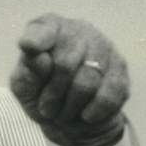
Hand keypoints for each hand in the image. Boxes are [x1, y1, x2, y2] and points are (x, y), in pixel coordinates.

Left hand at [8, 13, 128, 145]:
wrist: (69, 118)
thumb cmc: (40, 94)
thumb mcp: (25, 85)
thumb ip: (29, 70)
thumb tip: (38, 56)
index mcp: (49, 28)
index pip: (42, 30)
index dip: (36, 40)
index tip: (28, 47)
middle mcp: (78, 30)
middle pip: (65, 64)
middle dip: (53, 94)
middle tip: (46, 110)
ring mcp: (103, 45)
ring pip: (88, 81)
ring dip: (72, 106)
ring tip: (62, 114)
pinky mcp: (120, 67)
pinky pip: (109, 94)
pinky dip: (94, 110)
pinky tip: (85, 115)